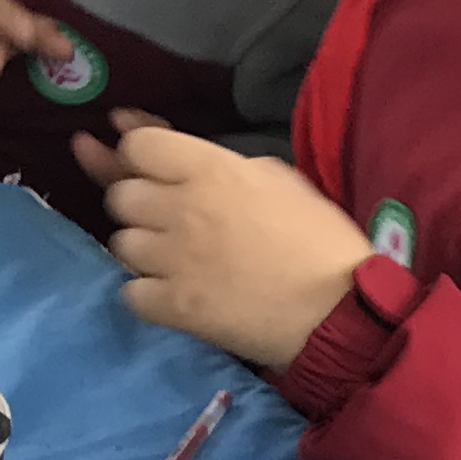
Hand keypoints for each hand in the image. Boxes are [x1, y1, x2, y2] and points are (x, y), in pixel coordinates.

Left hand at [75, 114, 375, 368]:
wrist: (340, 311)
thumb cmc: (320, 239)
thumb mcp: (277, 177)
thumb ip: (217, 160)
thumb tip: (168, 148)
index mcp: (210, 169)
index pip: (137, 148)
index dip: (141, 159)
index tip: (157, 173)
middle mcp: (182, 209)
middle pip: (120, 196)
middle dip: (140, 207)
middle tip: (172, 223)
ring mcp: (174, 261)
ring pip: (121, 243)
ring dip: (142, 251)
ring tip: (174, 262)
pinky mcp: (176, 308)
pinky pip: (129, 293)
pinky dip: (146, 294)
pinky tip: (171, 295)